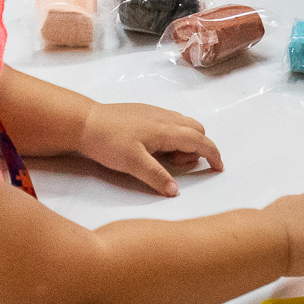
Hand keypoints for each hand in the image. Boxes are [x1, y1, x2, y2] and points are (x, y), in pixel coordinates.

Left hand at [77, 103, 224, 197]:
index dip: (213, 154)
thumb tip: (175, 192)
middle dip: (198, 148)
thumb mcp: (132, 163)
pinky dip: (173, 135)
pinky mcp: (144, 112)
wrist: (84, 121)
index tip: (218, 167)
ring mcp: (154, 113)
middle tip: (180, 166)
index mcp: (166, 130)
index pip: (199, 140)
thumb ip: (156, 177)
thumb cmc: (108, 142)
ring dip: (185, 141)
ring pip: (183, 124)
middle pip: (196, 129)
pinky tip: (153, 147)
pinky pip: (170, 122)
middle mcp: (165, 118)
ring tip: (165, 158)